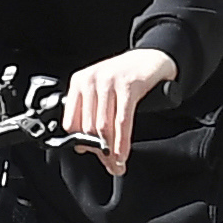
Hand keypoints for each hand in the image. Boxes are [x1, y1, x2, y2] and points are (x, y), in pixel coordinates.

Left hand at [61, 46, 178, 172]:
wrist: (151, 58)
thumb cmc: (124, 77)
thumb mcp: (101, 91)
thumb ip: (91, 114)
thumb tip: (85, 148)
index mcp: (79, 82)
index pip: (71, 122)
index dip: (81, 143)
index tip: (92, 154)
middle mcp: (91, 81)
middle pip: (87, 127)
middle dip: (98, 151)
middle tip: (109, 164)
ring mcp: (109, 82)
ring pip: (103, 127)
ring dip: (110, 151)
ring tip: (117, 164)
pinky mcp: (128, 86)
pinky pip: (122, 121)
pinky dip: (122, 142)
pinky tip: (123, 154)